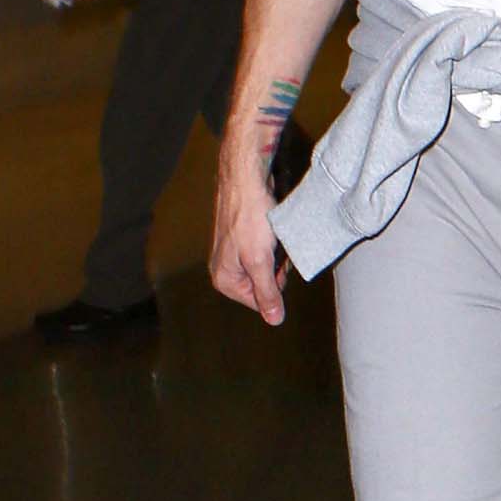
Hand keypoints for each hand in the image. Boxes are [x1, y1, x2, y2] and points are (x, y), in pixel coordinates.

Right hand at [209, 151, 287, 325]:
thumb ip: (267, 292)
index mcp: (223, 279)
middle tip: (275, 248)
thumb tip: (274, 320)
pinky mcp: (244, 238)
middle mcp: (225, 268)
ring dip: (277, 255)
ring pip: (267, 266)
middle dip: (276, 270)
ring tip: (272, 237)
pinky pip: (267, 250)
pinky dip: (275, 242)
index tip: (275, 266)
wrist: (246, 180)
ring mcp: (234, 252)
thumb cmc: (249, 218)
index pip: (260, 302)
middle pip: (264, 284)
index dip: (275, 286)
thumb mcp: (260, 261)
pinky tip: (273, 229)